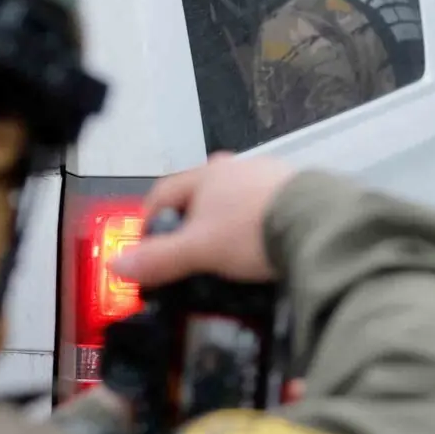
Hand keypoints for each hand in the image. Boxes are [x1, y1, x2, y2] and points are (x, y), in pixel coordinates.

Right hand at [111, 153, 298, 286]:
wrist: (318, 224)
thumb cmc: (251, 231)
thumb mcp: (199, 250)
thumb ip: (159, 259)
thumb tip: (117, 266)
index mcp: (206, 175)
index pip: (163, 192)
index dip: (148, 219)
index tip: (145, 246)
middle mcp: (237, 167)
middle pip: (200, 192)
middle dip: (190, 219)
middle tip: (187, 249)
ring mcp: (270, 175)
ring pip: (235, 197)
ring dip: (226, 220)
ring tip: (226, 251)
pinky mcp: (298, 190)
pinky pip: (266, 206)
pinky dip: (256, 223)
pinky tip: (262, 244)